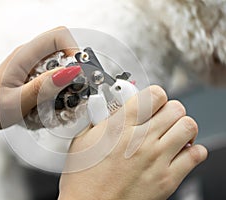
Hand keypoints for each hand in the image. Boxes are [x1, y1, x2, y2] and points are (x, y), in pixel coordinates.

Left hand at [0, 27, 79, 149]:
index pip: (58, 36)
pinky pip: (52, 75)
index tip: (77, 73)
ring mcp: (31, 65)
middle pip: (63, 50)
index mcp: (25, 55)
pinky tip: (50, 103)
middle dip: (73, 69)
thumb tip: (70, 72)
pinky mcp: (32, 74)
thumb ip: (43, 88)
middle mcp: (29, 56)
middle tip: (72, 91)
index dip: (74, 50)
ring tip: (59, 101)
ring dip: (66, 82)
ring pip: (60, 64)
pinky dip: (58, 88)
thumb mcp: (17, 101)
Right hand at [59, 85, 207, 199]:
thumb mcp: (83, 140)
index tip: (152, 101)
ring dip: (182, 126)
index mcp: (119, 126)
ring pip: (188, 127)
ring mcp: (156, 159)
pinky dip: (193, 150)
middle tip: (162, 117)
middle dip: (170, 110)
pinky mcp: (167, 179)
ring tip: (173, 132)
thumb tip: (109, 106)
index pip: (154, 95)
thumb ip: (99, 119)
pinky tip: (181, 151)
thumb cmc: (83, 179)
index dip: (156, 96)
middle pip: (175, 108)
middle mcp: (140, 140)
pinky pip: (196, 155)